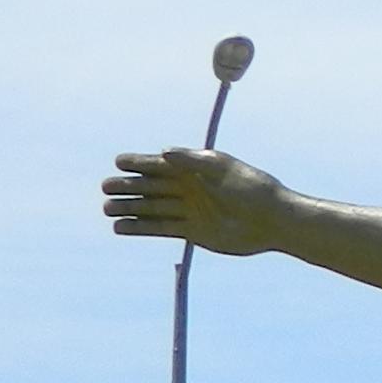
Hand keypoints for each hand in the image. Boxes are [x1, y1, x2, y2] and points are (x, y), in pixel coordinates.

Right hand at [104, 149, 291, 255]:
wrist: (274, 220)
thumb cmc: (252, 188)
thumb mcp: (222, 168)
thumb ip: (192, 159)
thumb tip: (164, 151)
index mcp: (193, 168)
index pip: (158, 163)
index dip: (138, 162)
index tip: (119, 163)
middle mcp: (188, 189)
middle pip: (149, 186)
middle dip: (127, 186)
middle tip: (107, 188)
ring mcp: (188, 211)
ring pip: (151, 208)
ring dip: (129, 208)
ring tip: (107, 209)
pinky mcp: (192, 231)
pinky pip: (160, 229)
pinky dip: (140, 228)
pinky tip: (120, 227)